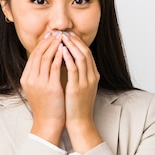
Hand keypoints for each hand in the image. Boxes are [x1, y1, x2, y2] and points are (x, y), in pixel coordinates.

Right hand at [21, 32, 65, 144]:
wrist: (48, 122)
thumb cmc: (47, 106)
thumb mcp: (38, 88)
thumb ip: (40, 74)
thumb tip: (47, 59)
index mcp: (26, 78)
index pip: (33, 56)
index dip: (41, 44)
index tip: (50, 36)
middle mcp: (30, 79)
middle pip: (38, 54)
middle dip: (48, 42)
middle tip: (56, 33)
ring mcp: (39, 83)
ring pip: (45, 57)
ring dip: (54, 46)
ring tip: (62, 38)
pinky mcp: (50, 87)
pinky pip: (54, 67)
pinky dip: (59, 56)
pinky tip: (65, 50)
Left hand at [61, 32, 102, 152]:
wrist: (80, 122)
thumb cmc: (77, 105)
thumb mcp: (80, 86)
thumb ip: (78, 74)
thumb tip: (68, 60)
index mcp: (93, 75)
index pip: (87, 53)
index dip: (78, 42)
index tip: (68, 35)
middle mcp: (92, 76)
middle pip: (85, 52)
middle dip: (75, 41)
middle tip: (64, 32)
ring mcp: (86, 82)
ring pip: (81, 57)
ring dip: (71, 46)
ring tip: (62, 38)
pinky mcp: (77, 88)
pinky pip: (74, 68)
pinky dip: (68, 58)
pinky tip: (61, 51)